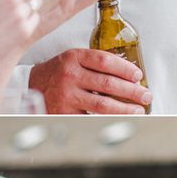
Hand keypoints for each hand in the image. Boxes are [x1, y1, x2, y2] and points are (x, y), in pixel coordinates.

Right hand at [28, 47, 149, 113]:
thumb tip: (128, 73)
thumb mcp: (74, 58)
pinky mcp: (64, 113)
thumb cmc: (58, 71)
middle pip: (108, 84)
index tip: (138, 75)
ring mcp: (67, 96)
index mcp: (74, 58)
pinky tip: (120, 119)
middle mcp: (70, 76)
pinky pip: (91, 117)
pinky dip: (108, 119)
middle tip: (145, 95)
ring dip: (125, 108)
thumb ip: (95, 62)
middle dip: (132, 91)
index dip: (125, 69)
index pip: (105, 61)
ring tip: (138, 110)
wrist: (31, 86)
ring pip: (102, 104)